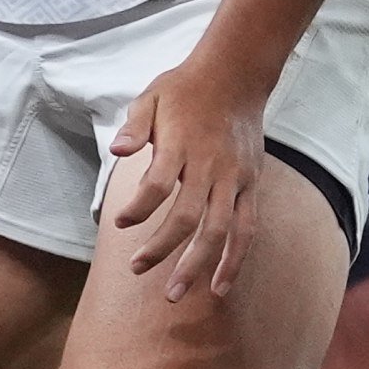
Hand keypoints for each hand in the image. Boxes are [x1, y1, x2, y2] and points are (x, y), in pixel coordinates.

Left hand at [105, 57, 269, 298]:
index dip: (139, 207)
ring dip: (198, 265)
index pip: (159, 184)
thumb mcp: (150, 98)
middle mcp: (211, 166)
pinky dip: (235, 259)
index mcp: (182, 145)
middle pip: (189, 217)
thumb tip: (117, 151)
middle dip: (162, 248)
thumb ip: (134, 127)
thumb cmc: (184, 90)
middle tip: (137, 269)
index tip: (118, 222)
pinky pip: (246, 229)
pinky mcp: (250, 186)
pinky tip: (219, 286)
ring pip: (220, 231)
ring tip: (175, 292)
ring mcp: (235, 179)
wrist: (236, 76)